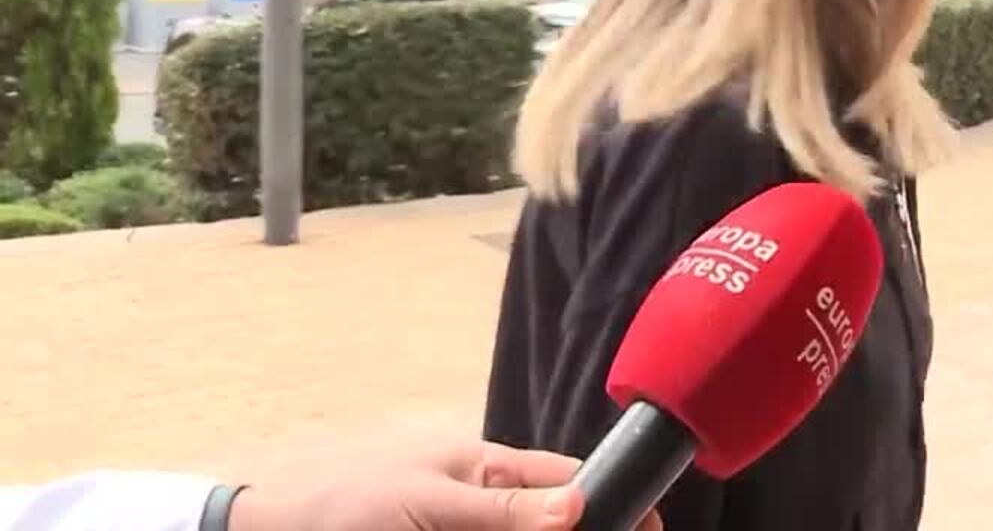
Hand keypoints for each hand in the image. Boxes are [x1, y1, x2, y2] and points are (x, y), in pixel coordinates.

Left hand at [227, 433, 662, 530]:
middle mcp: (477, 506)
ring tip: (587, 530)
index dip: (610, 502)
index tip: (651, 524)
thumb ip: (502, 510)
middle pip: (546, 523)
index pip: (564, 483)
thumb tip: (579, 508)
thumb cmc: (337, 506)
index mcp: (481, 470)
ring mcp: (457, 529)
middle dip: (576, 529)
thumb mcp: (425, 503)